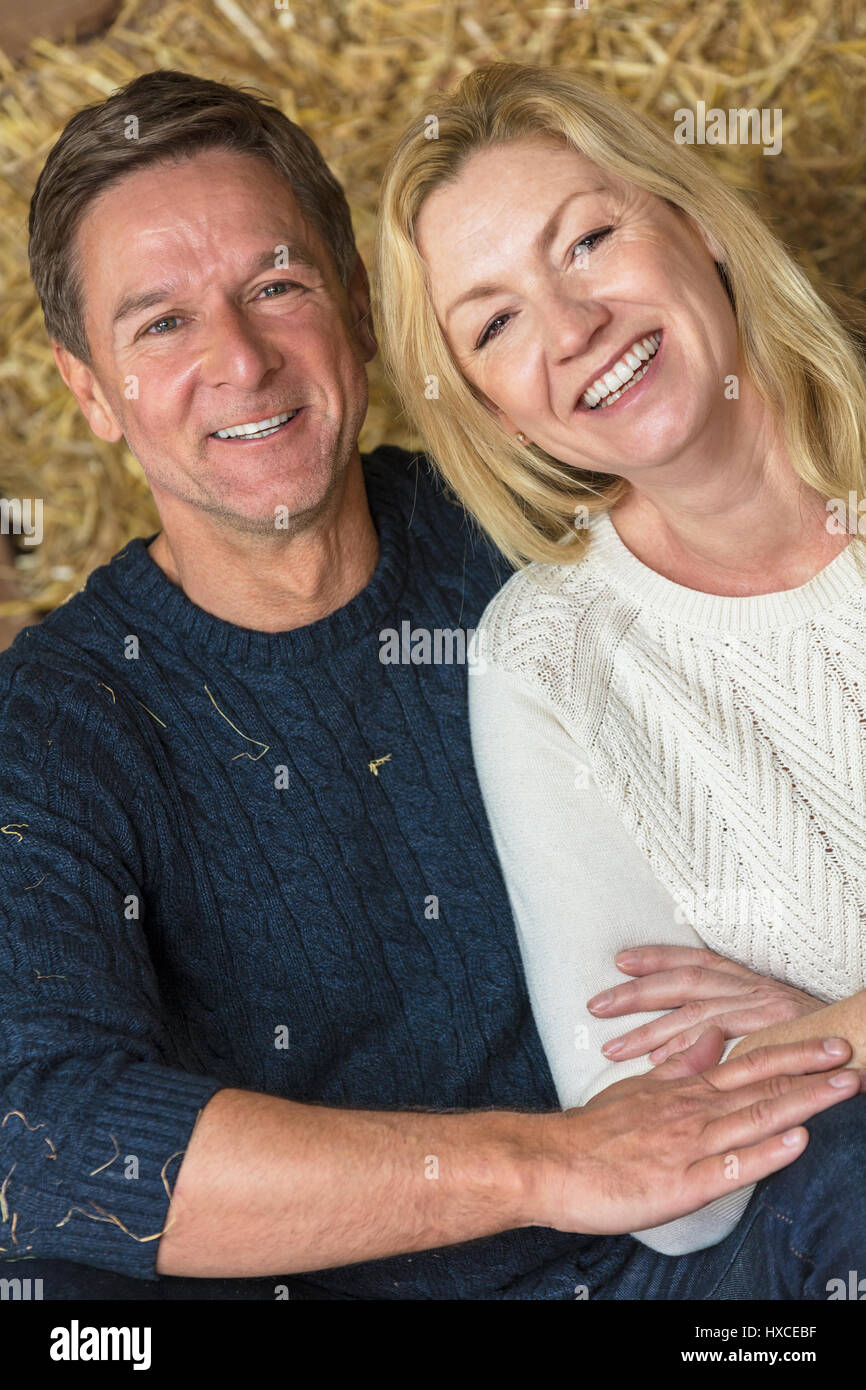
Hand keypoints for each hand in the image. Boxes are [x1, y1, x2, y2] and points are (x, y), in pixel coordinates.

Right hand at [528, 1029, 864, 1235]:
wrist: (550, 1162)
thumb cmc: (593, 1132)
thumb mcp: (639, 1087)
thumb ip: (680, 1063)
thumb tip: (712, 1036)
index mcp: (684, 1091)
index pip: (748, 1066)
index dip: (791, 1054)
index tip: (828, 1042)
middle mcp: (692, 1111)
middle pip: (761, 1085)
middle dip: (810, 1070)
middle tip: (848, 1053)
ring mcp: (688, 1145)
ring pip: (755, 1117)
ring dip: (803, 1101)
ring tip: (841, 1087)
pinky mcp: (681, 1182)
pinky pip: (730, 1166)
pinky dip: (766, 1153)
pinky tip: (796, 1142)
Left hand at [586, 945, 823, 1063]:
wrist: (865, 1039)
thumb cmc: (818, 1036)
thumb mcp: (774, 1020)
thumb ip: (735, 1023)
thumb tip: (693, 1037)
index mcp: (749, 982)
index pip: (695, 961)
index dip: (657, 957)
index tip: (620, 960)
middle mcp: (751, 988)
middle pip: (683, 981)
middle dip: (637, 992)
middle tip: (596, 1005)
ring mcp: (762, 1007)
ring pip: (693, 1010)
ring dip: (649, 1030)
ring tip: (613, 1048)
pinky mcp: (771, 1031)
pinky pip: (720, 1037)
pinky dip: (688, 1050)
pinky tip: (658, 1063)